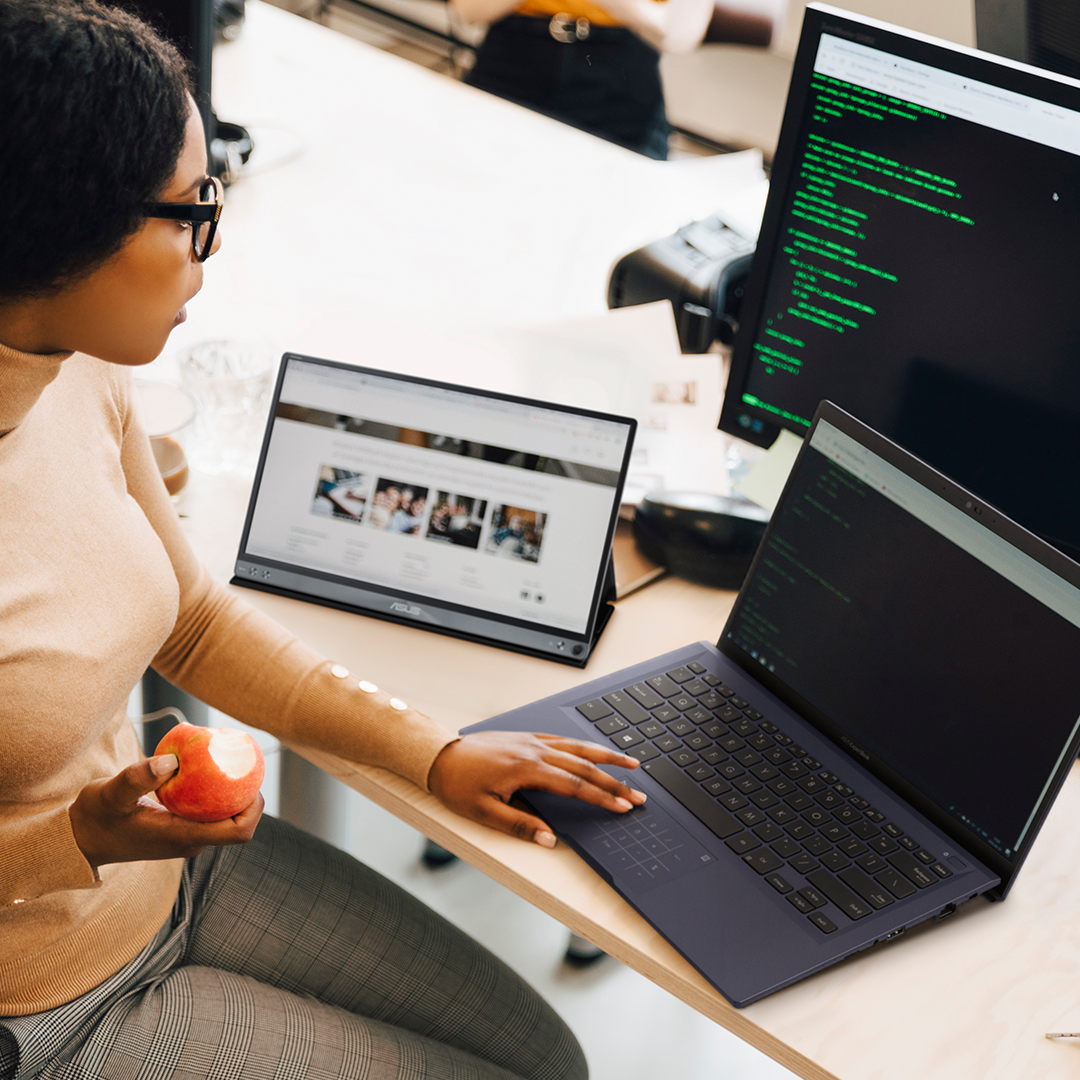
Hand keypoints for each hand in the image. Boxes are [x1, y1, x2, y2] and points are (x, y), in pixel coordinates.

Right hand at [68, 755, 262, 869]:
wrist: (80, 839)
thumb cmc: (95, 817)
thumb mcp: (111, 793)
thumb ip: (138, 778)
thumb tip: (172, 761)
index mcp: (183, 837)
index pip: (238, 832)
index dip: (254, 807)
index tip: (250, 776)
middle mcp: (191, 841)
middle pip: (238, 822)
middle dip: (246, 792)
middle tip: (241, 758)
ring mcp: (187, 837)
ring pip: (225, 817)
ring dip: (232, 791)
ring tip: (227, 758)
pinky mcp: (181, 830)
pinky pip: (210, 812)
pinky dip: (215, 792)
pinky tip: (208, 767)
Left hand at [427, 731, 646, 846]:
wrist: (439, 755)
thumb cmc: (458, 785)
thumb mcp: (484, 813)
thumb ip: (520, 826)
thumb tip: (551, 840)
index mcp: (527, 769)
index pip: (574, 786)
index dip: (601, 797)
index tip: (623, 806)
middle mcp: (534, 751)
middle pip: (584, 766)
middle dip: (614, 781)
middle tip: (638, 794)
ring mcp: (531, 741)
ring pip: (577, 747)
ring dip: (606, 756)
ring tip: (631, 763)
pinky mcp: (526, 737)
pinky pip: (562, 738)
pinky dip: (583, 745)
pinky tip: (594, 750)